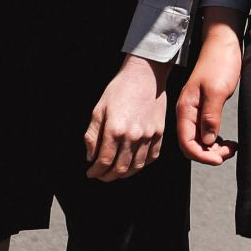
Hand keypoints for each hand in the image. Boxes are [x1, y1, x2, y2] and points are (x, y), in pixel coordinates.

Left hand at [84, 55, 170, 181]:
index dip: (95, 171)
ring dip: (123, 174)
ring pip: (136, 167)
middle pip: (120, 168)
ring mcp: (149, 135)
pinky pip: (151, 157)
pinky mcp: (160, 133)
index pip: (104, 161)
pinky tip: (133, 163)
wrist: (145, 74)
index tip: (90, 172)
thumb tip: (91, 156)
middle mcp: (133, 136)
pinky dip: (141, 165)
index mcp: (115, 129)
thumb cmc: (120, 89)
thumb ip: (92, 135)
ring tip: (115, 172)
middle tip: (101, 175)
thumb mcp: (99, 108)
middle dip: (107, 176)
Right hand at [175, 9, 243, 165]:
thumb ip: (210, 116)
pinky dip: (215, 140)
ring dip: (213, 149)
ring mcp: (195, 110)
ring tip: (231, 147)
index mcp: (186, 109)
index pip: (187, 143)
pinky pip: (205, 131)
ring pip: (199, 140)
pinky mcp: (204, 107)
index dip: (202, 156)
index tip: (220, 158)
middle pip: (192, 145)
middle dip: (209, 154)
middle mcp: (187, 112)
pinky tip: (226, 140)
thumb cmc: (220, 63)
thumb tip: (207, 142)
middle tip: (230, 151)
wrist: (223, 43)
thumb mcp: (217, 91)